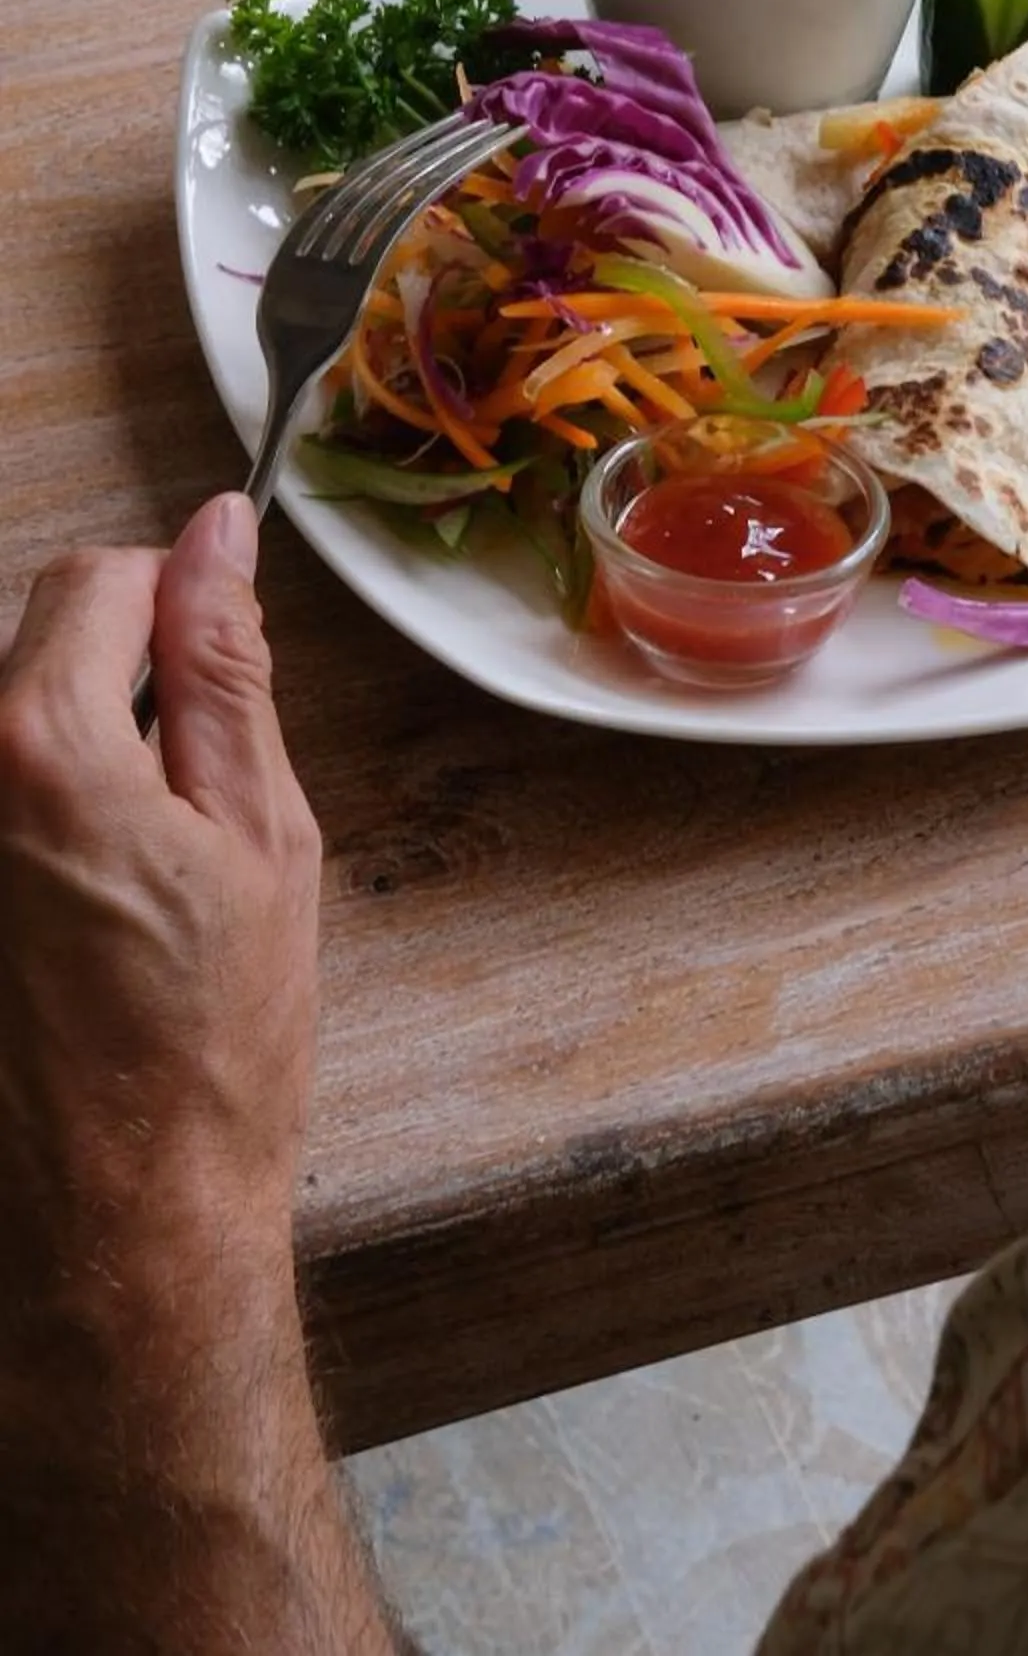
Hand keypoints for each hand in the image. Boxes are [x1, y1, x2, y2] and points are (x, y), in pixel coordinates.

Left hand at [0, 504, 405, 1655]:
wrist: (120, 1230)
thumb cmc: (207, 1055)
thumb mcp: (260, 836)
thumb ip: (226, 667)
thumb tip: (217, 540)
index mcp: (39, 748)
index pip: (95, 580)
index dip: (172, 604)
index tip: (213, 659)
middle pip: (30, 656)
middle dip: (112, 691)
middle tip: (184, 807)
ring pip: (6, 740)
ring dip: (64, 767)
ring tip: (126, 887)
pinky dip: (29, 839)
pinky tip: (74, 930)